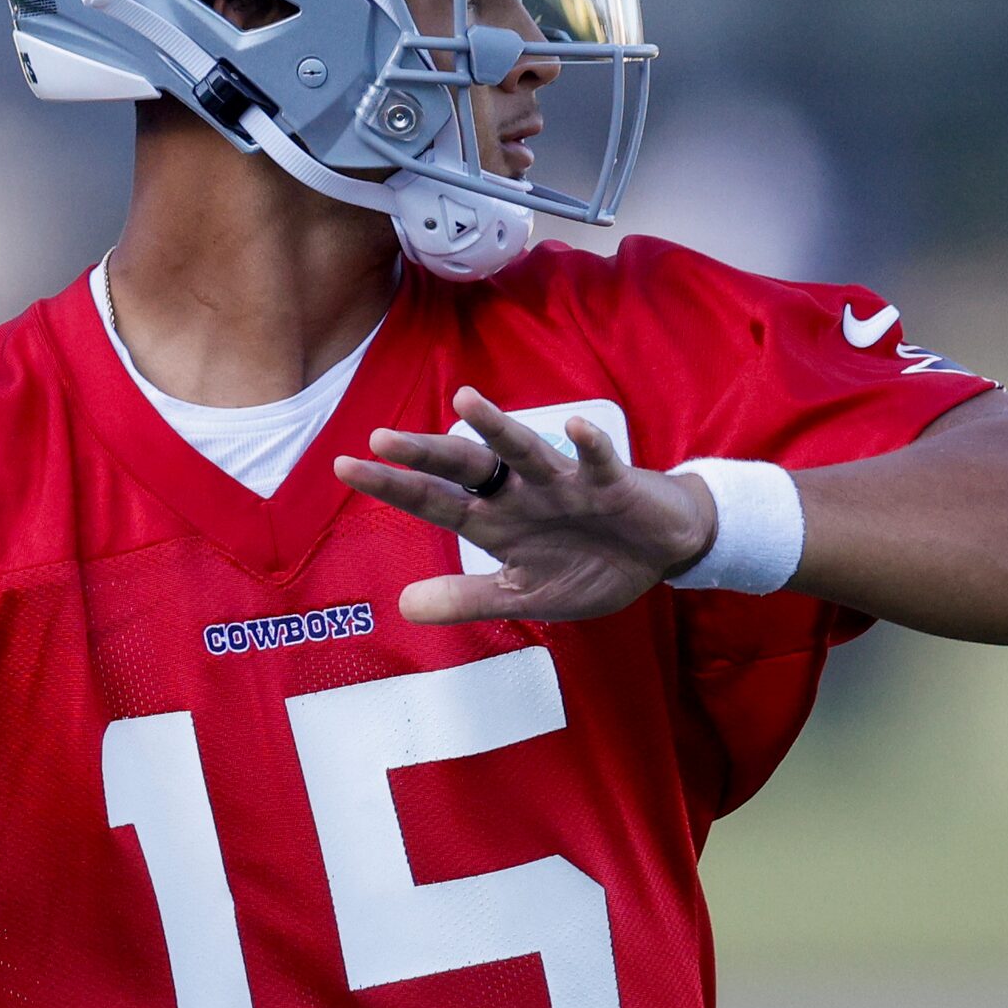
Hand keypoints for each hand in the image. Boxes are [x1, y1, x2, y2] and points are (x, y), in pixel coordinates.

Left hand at [335, 388, 717, 624]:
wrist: (662, 550)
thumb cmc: (591, 565)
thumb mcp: (527, 595)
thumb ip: (470, 598)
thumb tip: (403, 606)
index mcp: (496, 523)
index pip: (434, 502)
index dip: (393, 486)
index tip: (345, 466)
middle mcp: (521, 494)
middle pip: (465, 467)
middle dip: (426, 454)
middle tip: (381, 438)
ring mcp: (564, 484)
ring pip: (524, 450)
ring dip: (497, 427)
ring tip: (465, 402)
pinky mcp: (611, 484)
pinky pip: (598, 461)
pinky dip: (589, 447)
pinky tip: (576, 430)